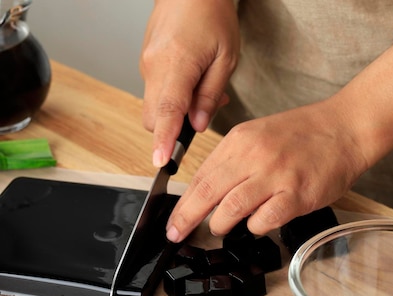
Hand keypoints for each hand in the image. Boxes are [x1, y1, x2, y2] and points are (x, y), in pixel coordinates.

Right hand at [140, 0, 238, 166]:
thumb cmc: (212, 16)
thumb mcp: (225, 58)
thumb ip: (209, 95)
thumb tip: (197, 126)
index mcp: (176, 64)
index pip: (167, 111)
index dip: (164, 140)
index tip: (160, 162)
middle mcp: (154, 67)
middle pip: (154, 117)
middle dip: (174, 128)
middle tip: (204, 112)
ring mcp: (146, 64)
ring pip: (154, 106)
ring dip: (176, 111)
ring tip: (203, 90)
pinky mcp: (146, 62)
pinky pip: (155, 91)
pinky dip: (172, 97)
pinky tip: (192, 81)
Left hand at [165, 42, 392, 241]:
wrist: (345, 128)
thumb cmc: (304, 134)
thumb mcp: (259, 134)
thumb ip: (234, 160)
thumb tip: (209, 191)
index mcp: (240, 139)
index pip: (201, 175)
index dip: (183, 202)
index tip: (174, 219)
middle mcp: (253, 155)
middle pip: (207, 193)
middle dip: (187, 219)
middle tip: (177, 235)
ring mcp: (276, 176)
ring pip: (231, 210)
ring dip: (220, 225)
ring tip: (221, 228)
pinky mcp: (296, 195)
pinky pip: (263, 221)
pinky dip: (255, 228)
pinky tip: (257, 225)